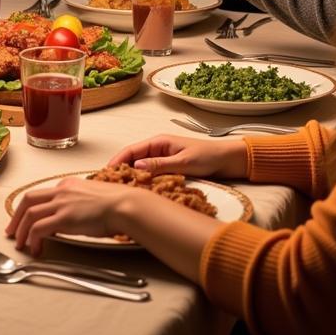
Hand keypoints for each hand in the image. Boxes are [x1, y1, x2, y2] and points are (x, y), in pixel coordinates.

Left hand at [4, 176, 136, 255]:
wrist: (124, 205)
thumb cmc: (116, 203)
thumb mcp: (93, 196)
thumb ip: (79, 202)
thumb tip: (74, 215)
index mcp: (67, 185)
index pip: (41, 194)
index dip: (29, 208)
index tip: (25, 220)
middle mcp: (61, 191)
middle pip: (28, 200)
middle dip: (16, 217)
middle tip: (11, 231)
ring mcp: (61, 203)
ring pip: (29, 214)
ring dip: (21, 230)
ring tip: (20, 244)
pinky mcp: (64, 218)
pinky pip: (39, 228)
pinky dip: (32, 239)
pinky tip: (35, 249)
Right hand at [108, 134, 246, 178]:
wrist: (228, 161)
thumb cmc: (208, 157)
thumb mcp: (184, 162)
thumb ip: (161, 165)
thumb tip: (137, 166)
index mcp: (159, 142)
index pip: (131, 150)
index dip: (117, 161)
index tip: (106, 173)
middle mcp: (157, 150)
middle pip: (132, 159)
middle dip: (120, 170)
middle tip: (109, 185)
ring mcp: (162, 160)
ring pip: (140, 168)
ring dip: (131, 177)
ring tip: (120, 190)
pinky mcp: (168, 170)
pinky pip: (150, 175)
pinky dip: (143, 182)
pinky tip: (139, 192)